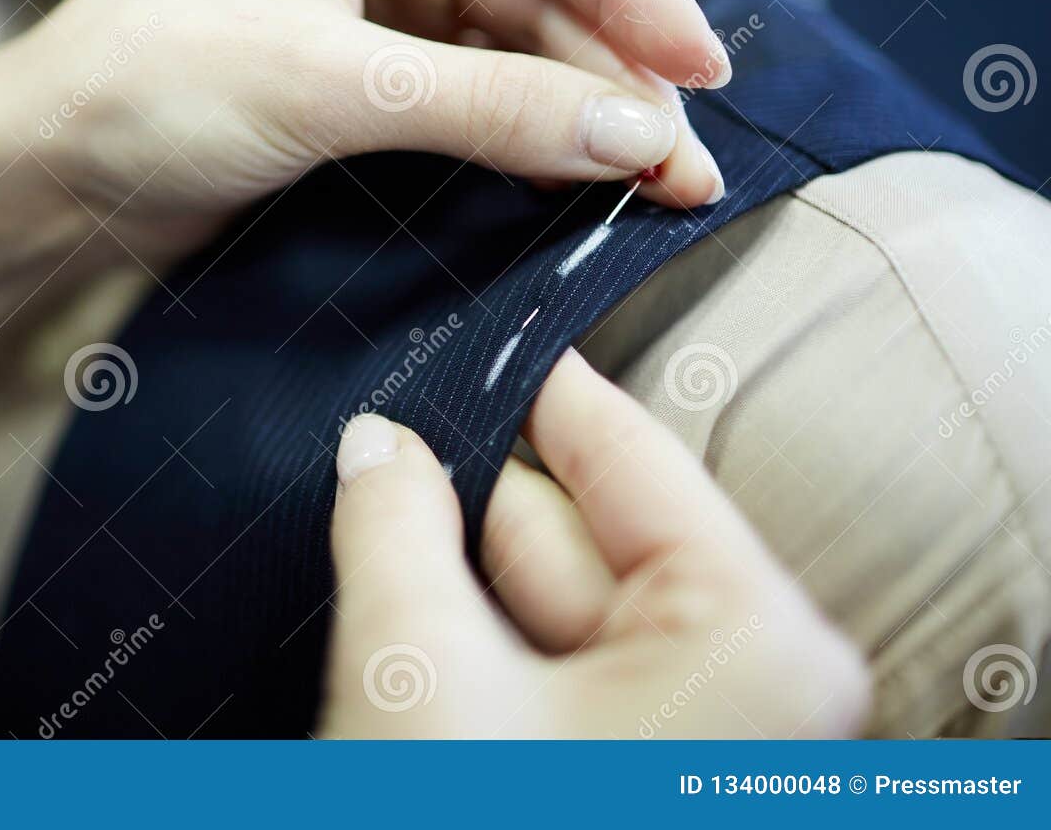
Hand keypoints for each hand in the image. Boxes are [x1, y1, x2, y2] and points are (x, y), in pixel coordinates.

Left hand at [0, 0, 728, 269]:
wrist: (43, 177)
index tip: (702, 69)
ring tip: (656, 181)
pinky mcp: (359, 81)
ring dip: (581, 115)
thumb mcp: (330, 85)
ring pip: (513, 51)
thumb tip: (637, 136)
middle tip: (688, 157)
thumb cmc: (147, 86)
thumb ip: (489, 106)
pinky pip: (471, 100)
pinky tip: (578, 177)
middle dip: (614, 72)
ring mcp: (370, 6)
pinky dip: (525, 140)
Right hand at [318, 350, 869, 737]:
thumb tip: (374, 442)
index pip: (628, 456)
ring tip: (365, 522)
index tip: (478, 336)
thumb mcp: (417, 672)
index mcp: (752, 640)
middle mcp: (750, 690)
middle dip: (468, 496)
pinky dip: (473, 647)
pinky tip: (396, 615)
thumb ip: (394, 527)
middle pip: (584, 536)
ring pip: (556, 614)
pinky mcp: (633, 781)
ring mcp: (693, 746)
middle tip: (375, 441)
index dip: (538, 391)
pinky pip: (552, 682)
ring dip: (456, 576)